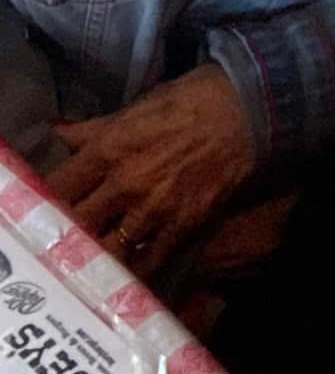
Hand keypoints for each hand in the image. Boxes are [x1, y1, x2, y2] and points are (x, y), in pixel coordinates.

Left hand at [47, 65, 257, 278]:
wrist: (250, 110)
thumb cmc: (194, 100)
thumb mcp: (140, 105)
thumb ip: (97, 127)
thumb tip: (60, 135)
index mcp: (109, 148)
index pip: (58, 185)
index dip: (45, 198)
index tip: (46, 204)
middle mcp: (125, 182)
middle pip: (76, 222)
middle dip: (65, 232)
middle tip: (63, 237)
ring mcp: (154, 208)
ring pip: (107, 249)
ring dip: (96, 257)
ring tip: (91, 261)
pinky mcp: (183, 225)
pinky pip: (150, 261)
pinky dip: (136, 270)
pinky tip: (128, 274)